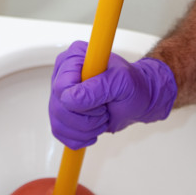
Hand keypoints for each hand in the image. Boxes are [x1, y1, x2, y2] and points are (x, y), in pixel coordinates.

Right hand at [49, 41, 176, 149]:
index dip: (81, 102)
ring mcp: (60, 93)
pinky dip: (79, 137)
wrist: (137, 98)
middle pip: (59, 107)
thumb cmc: (133, 85)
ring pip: (58, 123)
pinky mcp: (61, 111)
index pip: (61, 86)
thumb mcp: (122, 82)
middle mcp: (63, 73)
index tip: (102, 102)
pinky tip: (94, 129)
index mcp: (74, 57)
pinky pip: (60, 132)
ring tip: (101, 119)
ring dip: (85, 129)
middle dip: (85, 119)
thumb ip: (99, 87)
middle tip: (104, 111)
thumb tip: (71, 98)